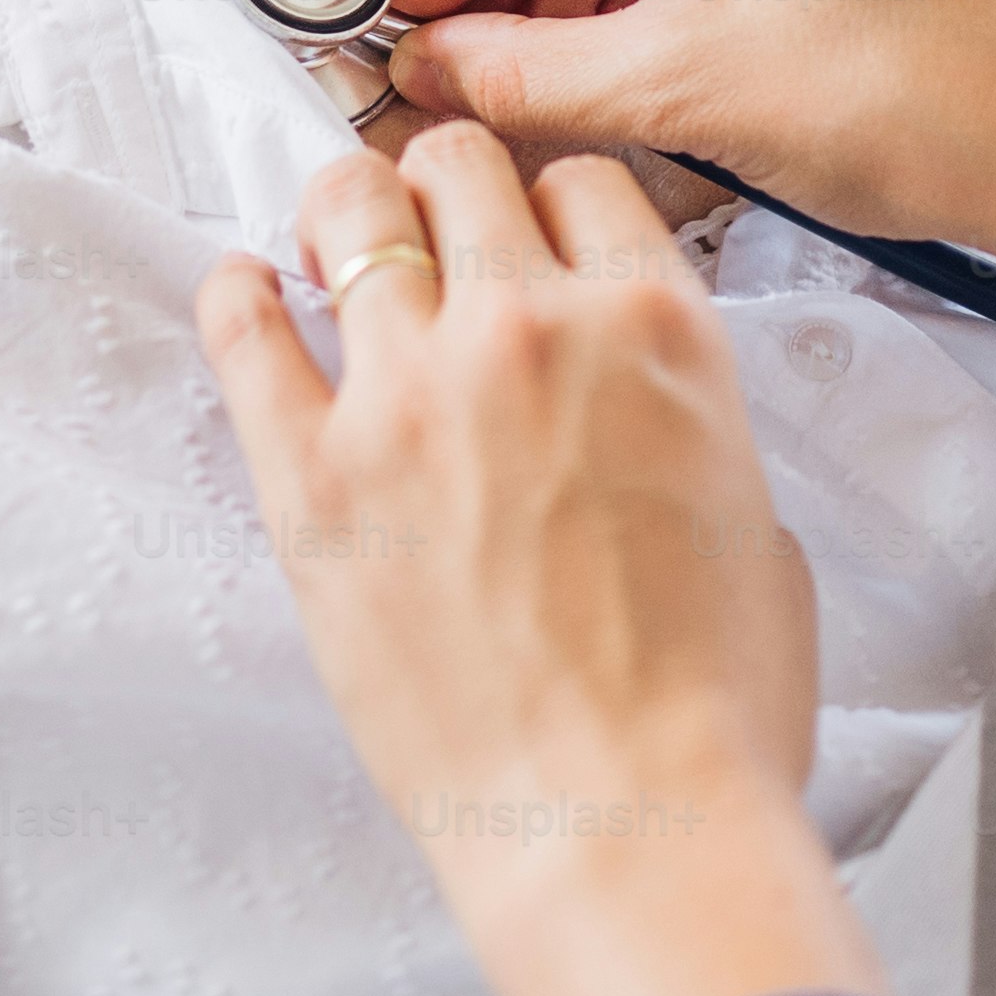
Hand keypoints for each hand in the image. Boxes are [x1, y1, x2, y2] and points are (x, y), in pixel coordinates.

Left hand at [195, 124, 888, 995]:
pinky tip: (246, 292)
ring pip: (349, 209)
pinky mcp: (310, 474)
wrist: (625, 829)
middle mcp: (527, 327)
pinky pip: (244, 330)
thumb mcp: (756, 520)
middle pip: (457, 167)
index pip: (581, 182)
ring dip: (345, 219)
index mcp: (653, 327)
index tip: (530, 237)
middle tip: (430, 233)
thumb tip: (637, 410)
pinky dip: (239, 294)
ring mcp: (408, 392)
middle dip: (445, 190)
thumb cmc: (710, 711)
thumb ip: (685, 420)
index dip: (552, 208)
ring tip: (336, 250)